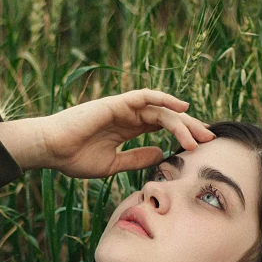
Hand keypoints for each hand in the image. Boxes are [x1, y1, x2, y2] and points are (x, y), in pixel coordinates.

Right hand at [0, 89, 213, 176]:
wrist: (52, 150)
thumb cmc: (74, 158)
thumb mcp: (112, 165)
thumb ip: (136, 159)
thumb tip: (161, 155)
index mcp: (128, 130)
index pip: (162, 128)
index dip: (181, 136)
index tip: (199, 149)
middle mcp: (128, 116)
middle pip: (167, 117)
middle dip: (189, 128)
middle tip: (209, 140)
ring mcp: (123, 108)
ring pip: (161, 110)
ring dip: (182, 122)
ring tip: (199, 136)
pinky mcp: (116, 103)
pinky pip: (145, 96)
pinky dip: (164, 99)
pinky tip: (182, 108)